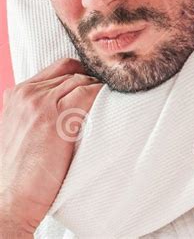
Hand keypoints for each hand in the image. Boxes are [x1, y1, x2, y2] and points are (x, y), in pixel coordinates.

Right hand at [0, 59, 101, 235]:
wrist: (10, 199)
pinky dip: (100, 96)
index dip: (78, 73)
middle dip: (89, 80)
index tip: (91, 83)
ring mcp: (41, 104)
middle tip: (104, 92)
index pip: (57, 68)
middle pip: (70, 72)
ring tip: (108, 101)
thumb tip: (64, 100)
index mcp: (16, 94)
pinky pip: (88, 93)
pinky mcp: (57, 118)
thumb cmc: (19, 171)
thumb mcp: (19, 128)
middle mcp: (27, 94)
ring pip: (80, 81)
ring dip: (96, 89)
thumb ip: (35, 109)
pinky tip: (107, 106)